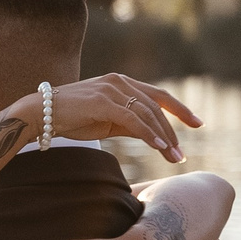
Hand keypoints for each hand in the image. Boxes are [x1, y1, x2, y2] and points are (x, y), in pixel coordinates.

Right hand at [37, 75, 198, 162]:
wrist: (43, 113)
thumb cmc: (72, 118)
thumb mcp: (106, 121)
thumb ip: (128, 124)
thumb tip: (150, 136)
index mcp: (123, 84)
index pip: (159, 96)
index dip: (181, 109)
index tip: (198, 123)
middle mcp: (120, 82)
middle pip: (157, 107)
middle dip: (173, 131)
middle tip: (181, 155)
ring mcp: (112, 90)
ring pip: (147, 114)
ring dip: (163, 138)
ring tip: (173, 157)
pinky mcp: (103, 101)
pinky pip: (133, 120)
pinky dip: (148, 134)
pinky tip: (159, 147)